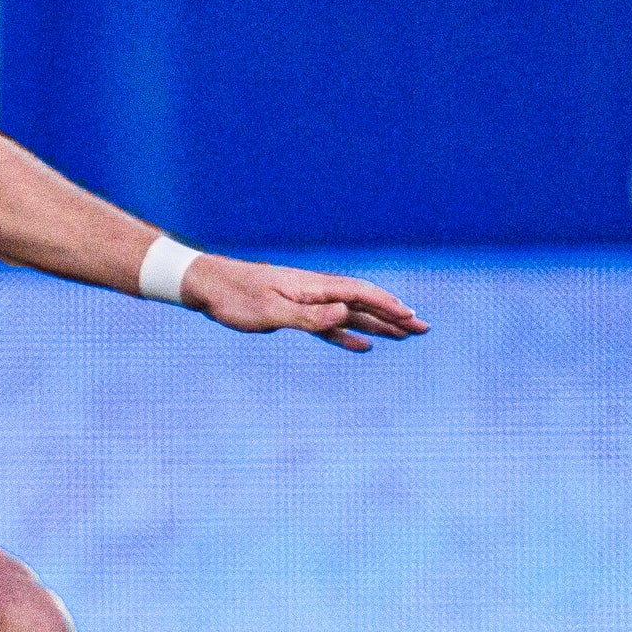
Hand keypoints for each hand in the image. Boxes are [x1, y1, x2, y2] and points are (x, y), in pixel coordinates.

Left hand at [183, 254, 424, 351]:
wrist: (207, 286)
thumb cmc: (236, 298)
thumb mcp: (272, 310)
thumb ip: (310, 315)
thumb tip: (346, 313)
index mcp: (314, 287)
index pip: (360, 294)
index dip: (387, 306)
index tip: (412, 318)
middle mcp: (315, 292)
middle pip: (363, 303)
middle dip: (393, 315)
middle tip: (424, 329)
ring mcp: (306, 302)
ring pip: (350, 315)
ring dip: (377, 325)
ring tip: (404, 335)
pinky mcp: (294, 313)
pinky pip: (330, 326)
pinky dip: (348, 334)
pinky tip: (363, 344)